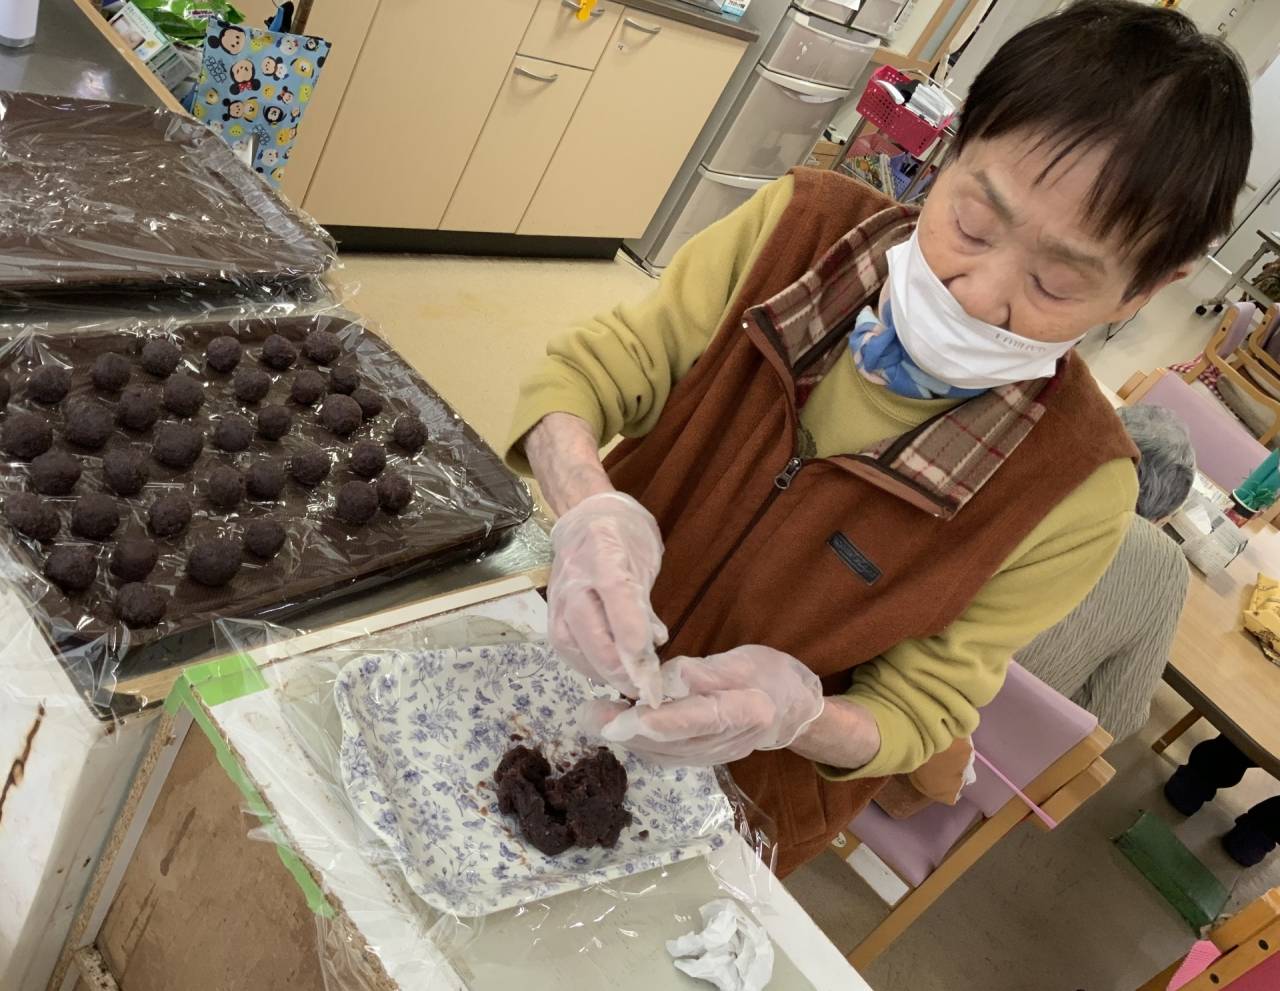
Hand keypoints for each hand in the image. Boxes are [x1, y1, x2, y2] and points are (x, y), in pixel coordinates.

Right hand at [549, 491, 666, 706]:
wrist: (585, 517)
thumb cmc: (624, 537)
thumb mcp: (644, 560)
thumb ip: (645, 604)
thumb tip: (653, 645)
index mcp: (604, 551)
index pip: (616, 593)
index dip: (630, 631)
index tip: (648, 662)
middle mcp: (575, 575)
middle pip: (588, 627)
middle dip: (616, 665)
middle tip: (643, 688)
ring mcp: (559, 594)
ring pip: (571, 642)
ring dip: (599, 670)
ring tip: (625, 685)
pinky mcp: (551, 611)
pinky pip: (563, 645)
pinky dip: (584, 665)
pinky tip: (604, 673)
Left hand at [584, 646, 824, 765]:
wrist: (790, 712)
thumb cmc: (769, 676)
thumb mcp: (744, 660)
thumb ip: (705, 672)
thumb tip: (667, 679)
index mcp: (746, 713)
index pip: (699, 719)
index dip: (660, 722)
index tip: (623, 718)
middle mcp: (727, 743)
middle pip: (672, 742)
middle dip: (626, 731)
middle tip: (589, 714)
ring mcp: (712, 757)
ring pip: (663, 753)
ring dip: (625, 738)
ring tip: (593, 717)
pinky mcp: (699, 760)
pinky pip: (664, 755)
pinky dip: (637, 742)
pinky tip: (616, 725)